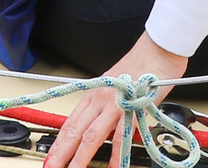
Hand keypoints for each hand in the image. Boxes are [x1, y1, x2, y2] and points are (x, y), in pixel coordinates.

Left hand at [43, 35, 188, 167]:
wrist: (157, 52)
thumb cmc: (139, 67)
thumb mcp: (114, 87)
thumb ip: (106, 107)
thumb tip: (102, 126)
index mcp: (93, 94)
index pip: (70, 122)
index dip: (59, 142)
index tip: (50, 156)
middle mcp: (99, 99)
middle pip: (75, 130)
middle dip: (61, 152)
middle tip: (51, 167)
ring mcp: (114, 104)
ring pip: (91, 135)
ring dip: (81, 157)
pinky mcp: (131, 108)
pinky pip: (120, 136)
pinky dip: (116, 155)